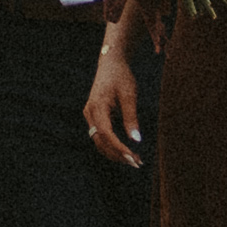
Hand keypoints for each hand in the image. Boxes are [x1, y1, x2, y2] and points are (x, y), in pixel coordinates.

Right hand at [77, 25, 147, 164]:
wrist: (111, 63)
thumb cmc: (121, 76)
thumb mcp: (129, 95)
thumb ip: (131, 117)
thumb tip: (136, 140)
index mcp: (97, 106)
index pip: (106, 133)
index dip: (119, 148)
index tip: (133, 158)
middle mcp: (90, 112)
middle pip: (100, 141)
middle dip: (118, 154)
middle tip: (137, 163)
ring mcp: (90, 115)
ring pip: (98, 141)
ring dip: (114, 153)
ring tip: (134, 160)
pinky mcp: (93, 116)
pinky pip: (99, 136)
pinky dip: (111, 145)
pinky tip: (125, 151)